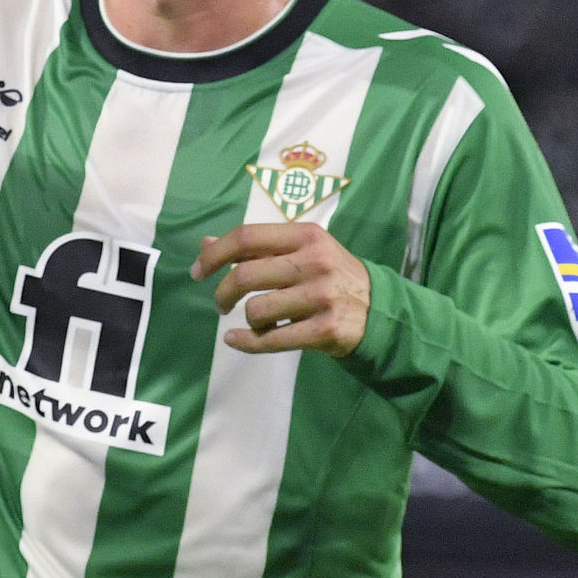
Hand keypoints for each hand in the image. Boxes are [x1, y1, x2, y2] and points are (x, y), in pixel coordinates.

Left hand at [192, 223, 370, 356]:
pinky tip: (236, 340)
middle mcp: (315, 262)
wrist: (380, 310)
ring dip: (246, 319)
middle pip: (245, 275)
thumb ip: (257, 247)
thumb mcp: (301, 250)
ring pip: (256, 309)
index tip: (198, 271)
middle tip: (220, 303)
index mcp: (305, 235)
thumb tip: (205, 243)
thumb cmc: (331, 275)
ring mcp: (321, 297)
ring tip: (256, 320)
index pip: (246, 237)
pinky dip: (246, 342)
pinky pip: (271, 339)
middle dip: (222, 293)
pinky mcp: (325, 330)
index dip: (214, 254)